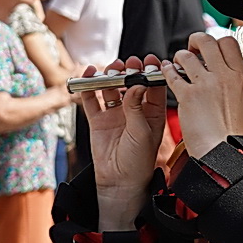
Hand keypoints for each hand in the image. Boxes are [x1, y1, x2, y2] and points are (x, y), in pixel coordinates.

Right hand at [81, 57, 166, 229]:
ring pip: (111, 88)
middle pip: (131, 84)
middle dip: (130, 71)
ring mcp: (115, 114)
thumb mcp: (142, 133)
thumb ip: (137, 108)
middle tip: (130, 63)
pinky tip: (90, 74)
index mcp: (152, 114)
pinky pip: (92, 99)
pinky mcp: (98, 120)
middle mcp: (134, 111)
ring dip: (111, 76)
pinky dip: (89, 86)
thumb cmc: (138, 161)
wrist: (119, 181)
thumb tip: (136, 85)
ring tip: (112, 69)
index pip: (153, 87)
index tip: (150, 60)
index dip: (151, 72)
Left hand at [163, 35, 242, 157]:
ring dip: (179, 57)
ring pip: (186, 55)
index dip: (217, 42)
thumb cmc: (234, 134)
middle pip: (206, 41)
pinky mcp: (187, 95)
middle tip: (192, 48)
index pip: (229, 42)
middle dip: (196, 41)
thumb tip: (231, 78)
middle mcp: (222, 76)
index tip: (210, 49)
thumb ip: (236, 85)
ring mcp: (204, 84)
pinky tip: (167, 71)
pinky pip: (172, 74)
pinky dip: (167, 71)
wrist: (224, 150)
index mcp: (239, 77)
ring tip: (178, 63)